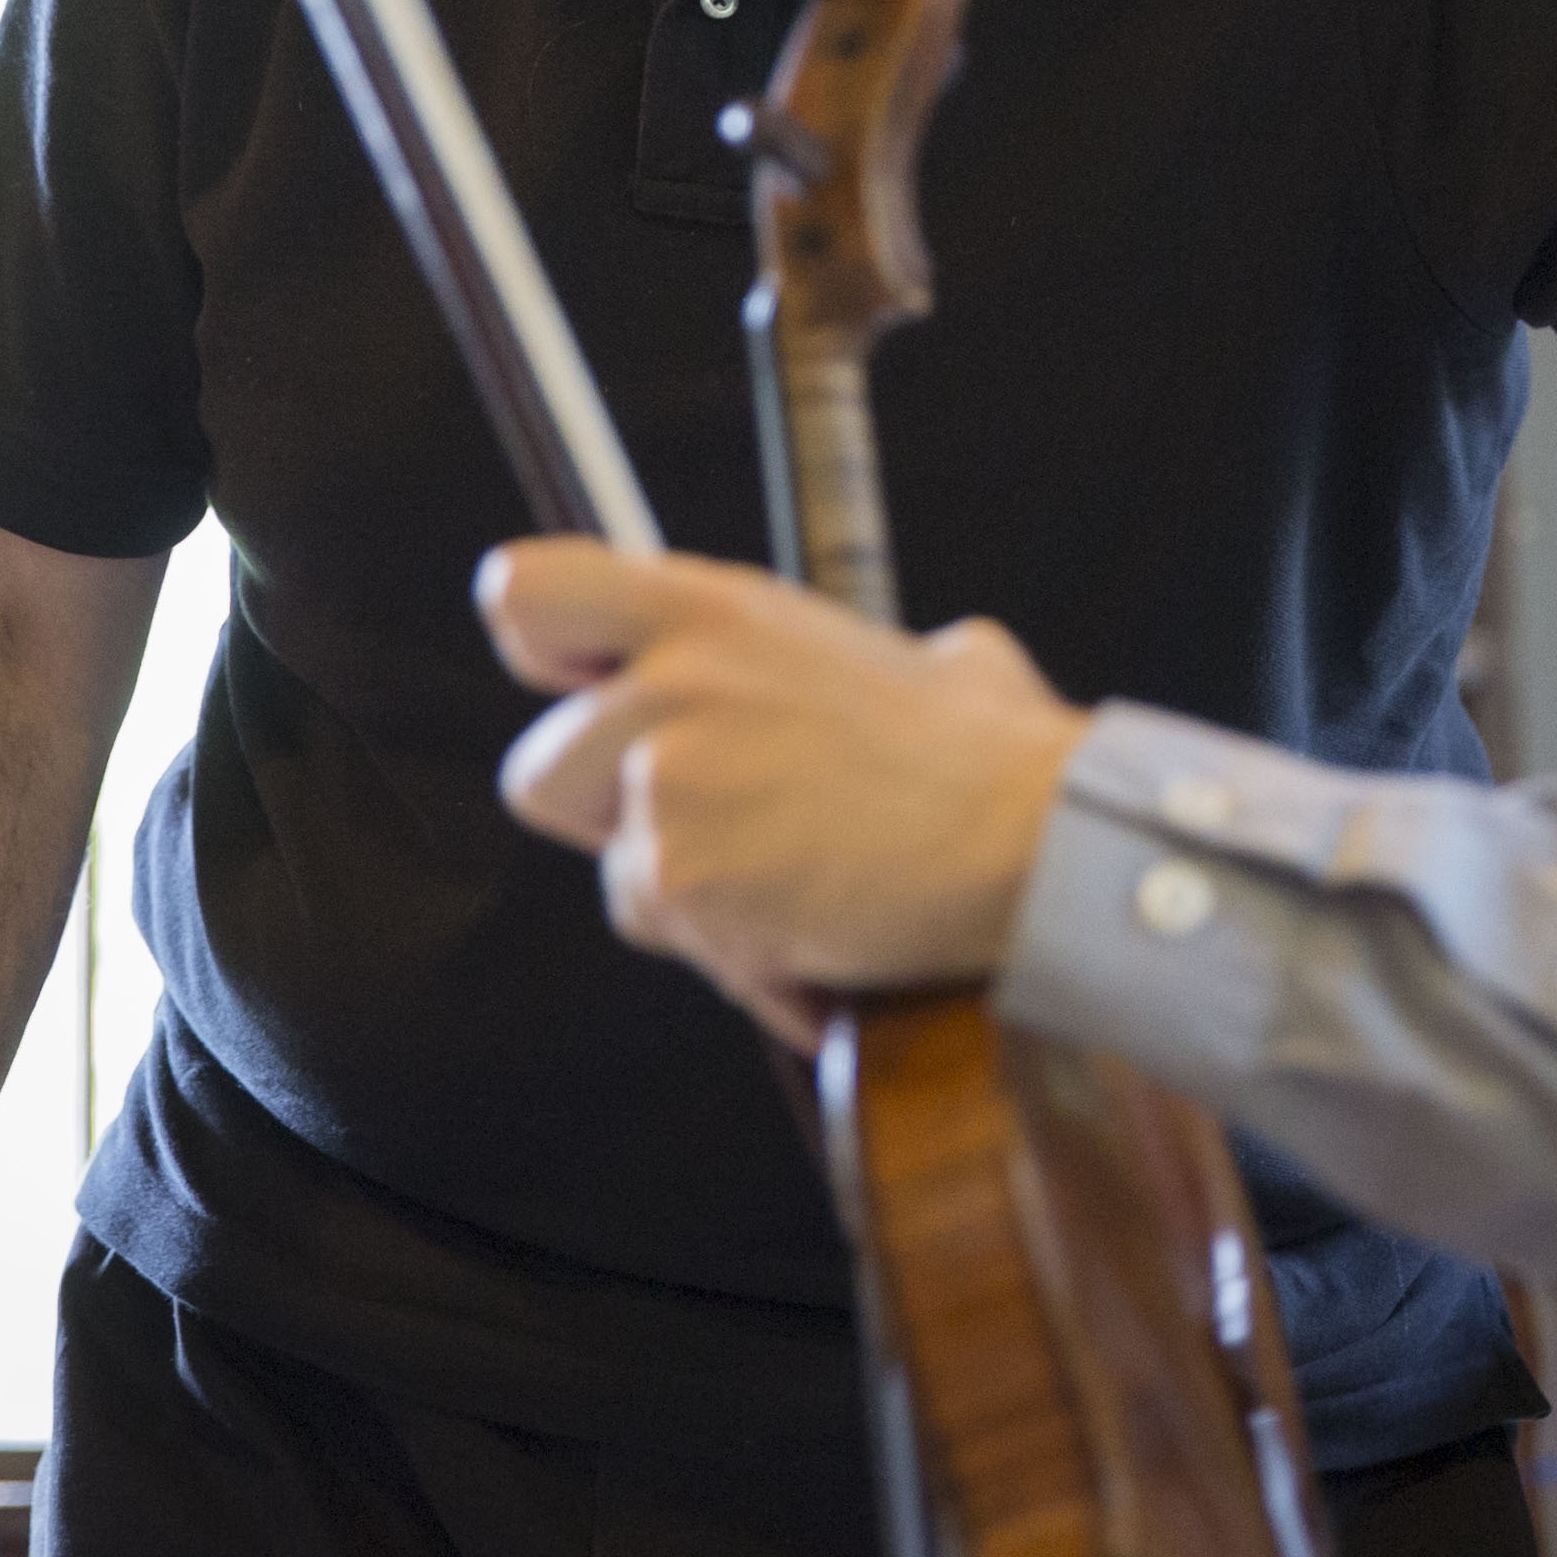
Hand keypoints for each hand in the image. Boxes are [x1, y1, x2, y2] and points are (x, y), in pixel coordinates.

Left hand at [479, 541, 1088, 1043]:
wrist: (1029, 838)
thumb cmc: (995, 756)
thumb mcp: (923, 658)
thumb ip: (860, 662)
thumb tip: (933, 671)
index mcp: (712, 608)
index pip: (527, 595)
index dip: (543, 656)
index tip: (586, 692)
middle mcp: (669, 681)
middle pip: (540, 776)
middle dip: (615, 823)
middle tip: (727, 836)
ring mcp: (665, 780)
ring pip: (616, 879)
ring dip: (693, 902)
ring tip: (800, 893)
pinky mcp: (680, 875)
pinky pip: (675, 940)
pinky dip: (742, 960)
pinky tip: (820, 940)